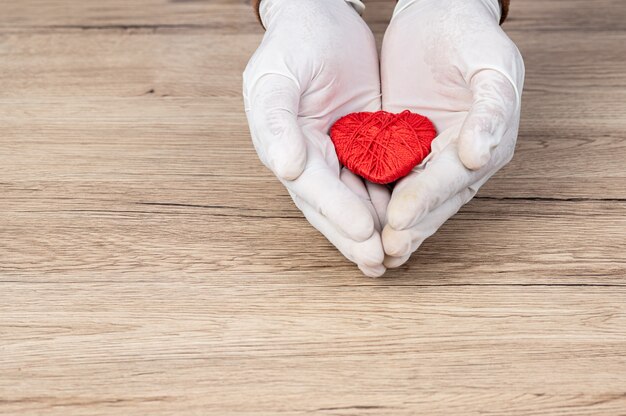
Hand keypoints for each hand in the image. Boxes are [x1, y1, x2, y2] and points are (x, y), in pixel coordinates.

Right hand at [243, 0, 389, 275]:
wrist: (321, 17)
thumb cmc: (292, 43)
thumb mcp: (274, 76)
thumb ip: (275, 122)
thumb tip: (286, 168)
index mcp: (285, 146)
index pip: (312, 186)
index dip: (336, 211)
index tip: (364, 233)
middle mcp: (311, 157)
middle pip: (333, 204)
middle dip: (355, 236)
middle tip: (379, 263)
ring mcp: (338, 152)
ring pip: (357, 198)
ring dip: (374, 228)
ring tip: (393, 256)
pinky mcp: (364, 143)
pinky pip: (378, 176)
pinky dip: (390, 199)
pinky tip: (407, 218)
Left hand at [380, 0, 524, 266]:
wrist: (437, 15)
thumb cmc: (469, 34)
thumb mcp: (491, 63)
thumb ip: (492, 108)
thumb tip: (483, 155)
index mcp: (488, 141)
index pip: (453, 177)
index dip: (426, 198)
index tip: (400, 218)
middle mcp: (460, 157)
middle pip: (433, 200)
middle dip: (409, 226)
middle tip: (382, 252)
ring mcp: (430, 156)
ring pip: (410, 198)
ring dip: (392, 227)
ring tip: (371, 254)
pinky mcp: (403, 148)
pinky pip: (388, 179)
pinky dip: (375, 202)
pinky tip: (358, 222)